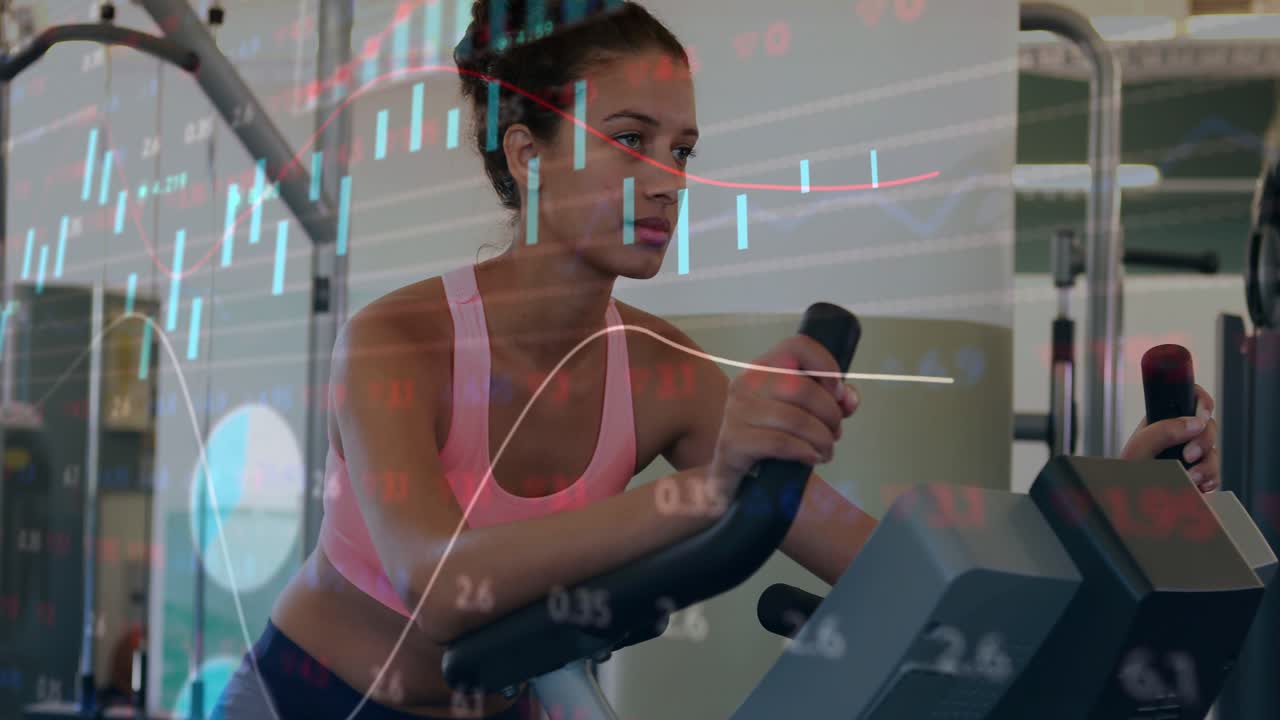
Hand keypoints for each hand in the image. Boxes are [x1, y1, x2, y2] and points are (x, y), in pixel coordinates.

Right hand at [707, 335, 860, 499]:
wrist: (735, 475)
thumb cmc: (771, 438)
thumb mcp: (802, 414)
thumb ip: (830, 401)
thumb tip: (849, 399)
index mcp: (763, 368)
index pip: (797, 346)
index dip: (825, 365)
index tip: (837, 392)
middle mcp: (746, 383)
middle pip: (801, 388)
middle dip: (829, 414)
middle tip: (835, 433)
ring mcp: (736, 412)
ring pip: (794, 419)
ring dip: (821, 438)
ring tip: (825, 450)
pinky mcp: (733, 442)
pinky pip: (780, 442)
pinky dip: (804, 451)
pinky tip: (811, 458)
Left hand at [1119, 383, 1219, 492]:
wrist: (1129, 502)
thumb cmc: (1127, 472)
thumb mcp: (1140, 447)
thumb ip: (1163, 431)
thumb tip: (1195, 423)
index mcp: (1163, 419)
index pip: (1190, 398)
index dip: (1202, 402)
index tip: (1200, 417)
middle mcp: (1179, 434)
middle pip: (1208, 426)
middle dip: (1203, 441)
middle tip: (1188, 456)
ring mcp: (1190, 454)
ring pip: (1214, 451)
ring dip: (1207, 465)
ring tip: (1190, 478)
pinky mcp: (1197, 474)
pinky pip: (1216, 473)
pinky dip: (1211, 479)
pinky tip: (1199, 486)